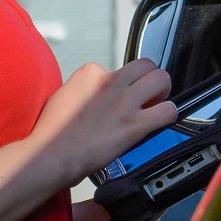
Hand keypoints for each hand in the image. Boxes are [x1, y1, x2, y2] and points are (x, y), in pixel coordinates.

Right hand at [34, 58, 176, 182]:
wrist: (51, 155)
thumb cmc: (51, 132)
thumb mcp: (63, 95)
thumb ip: (83, 88)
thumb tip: (93, 93)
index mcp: (90, 72)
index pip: (119, 69)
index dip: (122, 84)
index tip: (117, 98)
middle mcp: (109, 81)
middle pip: (146, 65)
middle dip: (150, 79)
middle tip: (148, 95)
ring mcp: (123, 101)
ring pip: (161, 79)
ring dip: (163, 92)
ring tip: (156, 105)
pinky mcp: (134, 123)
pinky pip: (167, 110)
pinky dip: (168, 115)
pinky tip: (160, 122)